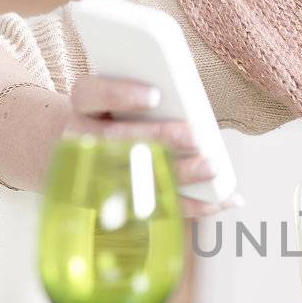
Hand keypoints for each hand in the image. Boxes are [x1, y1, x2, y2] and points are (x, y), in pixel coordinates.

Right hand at [67, 75, 240, 218]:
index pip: (89, 95)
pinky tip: (225, 198)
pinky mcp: (122, 204)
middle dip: (158, 139)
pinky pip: (160, 209)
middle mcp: (83, 142)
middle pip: (116, 141)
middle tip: (194, 137)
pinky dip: (196, 206)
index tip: (155, 96)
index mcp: (83, 108)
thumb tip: (189, 96)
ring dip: (179, 175)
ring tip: (211, 168)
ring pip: (137, 179)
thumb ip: (142, 94)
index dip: (120, 95)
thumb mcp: (116, 99)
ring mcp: (99, 176)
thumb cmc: (111, 116)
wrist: (76, 152)